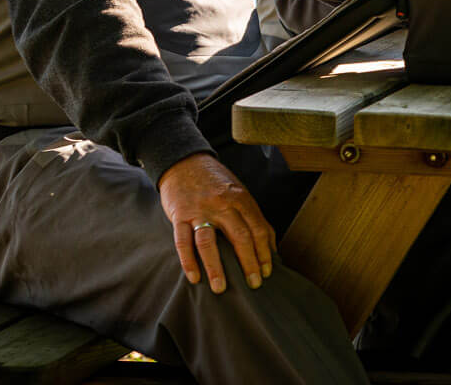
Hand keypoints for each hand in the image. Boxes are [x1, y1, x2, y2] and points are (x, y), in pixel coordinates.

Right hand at [158, 153, 275, 293]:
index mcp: (240, 198)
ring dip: (216, 267)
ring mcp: (200, 210)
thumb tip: (271, 246)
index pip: (258, 228)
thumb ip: (253, 216)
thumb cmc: (216, 182)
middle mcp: (222, 204)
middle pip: (240, 236)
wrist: (184, 162)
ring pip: (209, 242)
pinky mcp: (180, 215)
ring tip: (221, 288)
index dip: (265, 252)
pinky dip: (188, 261)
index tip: (268, 272)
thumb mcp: (239, 192)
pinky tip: (194, 278)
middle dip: (248, 263)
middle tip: (254, 284)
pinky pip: (183, 241)